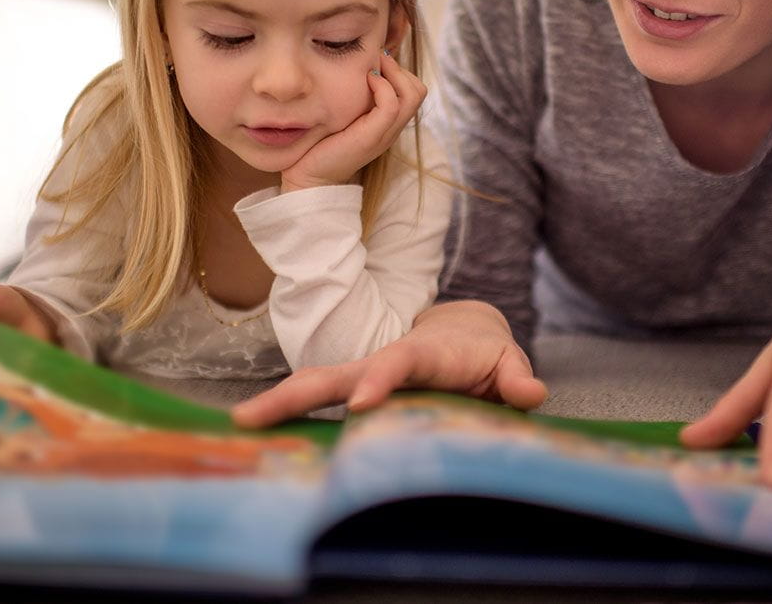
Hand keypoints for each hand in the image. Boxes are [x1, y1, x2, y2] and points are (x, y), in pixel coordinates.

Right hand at [231, 300, 548, 426]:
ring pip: (317, 387)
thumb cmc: (486, 354)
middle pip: (336, 373)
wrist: (464, 333)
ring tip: (240, 424)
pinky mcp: (358, 391)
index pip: (398, 363)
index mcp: (425, 354)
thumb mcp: (506, 361)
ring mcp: (366, 377)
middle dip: (296, 393)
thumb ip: (515, 377)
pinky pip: (321, 404)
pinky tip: (262, 439)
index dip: (380, 381)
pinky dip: (291, 417)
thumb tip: (531, 393)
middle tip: (250, 416)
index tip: (359, 405)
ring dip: (280, 404)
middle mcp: (386, 362)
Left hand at [280, 50, 426, 192]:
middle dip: (400, 68)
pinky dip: (383, 86)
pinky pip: (391, 105)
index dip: (399, 71)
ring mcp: (384, 134)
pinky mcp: (372, 137)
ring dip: (393, 72)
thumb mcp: (341, 116)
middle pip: (419, 91)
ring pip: (412, 95)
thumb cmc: (319, 146)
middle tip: (375, 61)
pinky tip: (366, 80)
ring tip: (371, 69)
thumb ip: (354, 98)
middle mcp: (391, 129)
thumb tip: (357, 67)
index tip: (374, 62)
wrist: (309, 178)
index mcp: (387, 125)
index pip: (414, 90)